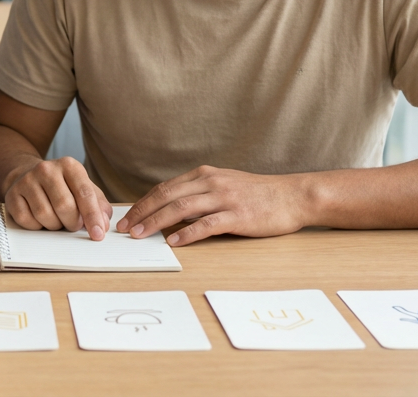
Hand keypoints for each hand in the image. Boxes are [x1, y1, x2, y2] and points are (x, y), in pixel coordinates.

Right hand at [3, 156, 113, 240]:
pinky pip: (27, 220)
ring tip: (56, 219)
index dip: (92, 216)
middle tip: (73, 224)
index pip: (84, 193)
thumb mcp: (83, 188)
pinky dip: (37, 226)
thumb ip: (98, 205)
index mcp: (69, 165)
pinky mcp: (12, 195)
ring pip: (44, 215)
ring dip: (55, 225)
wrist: (29, 176)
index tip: (98, 234)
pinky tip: (40, 219)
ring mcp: (27, 181)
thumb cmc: (62, 186)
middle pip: (64, 206)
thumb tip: (102, 224)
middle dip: (72, 222)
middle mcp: (46, 169)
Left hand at [116, 166, 308, 245]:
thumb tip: (171, 212)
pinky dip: (187, 233)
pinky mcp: (238, 216)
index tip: (127, 216)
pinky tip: (174, 242)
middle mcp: (211, 182)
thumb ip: (199, 194)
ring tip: (140, 235)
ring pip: (181, 208)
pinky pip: (207, 224)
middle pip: (167, 195)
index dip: (143, 202)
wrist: (293, 196)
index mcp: (205, 175)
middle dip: (142, 212)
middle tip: (124, 228)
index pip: (165, 188)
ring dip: (156, 222)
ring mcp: (224, 198)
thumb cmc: (258, 195)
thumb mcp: (225, 185)